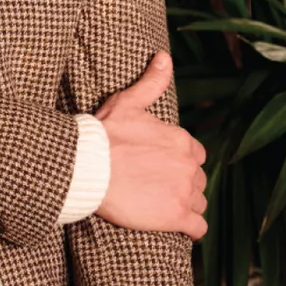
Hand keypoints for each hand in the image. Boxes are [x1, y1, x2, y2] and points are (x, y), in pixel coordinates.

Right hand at [94, 51, 207, 240]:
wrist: (86, 168)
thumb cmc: (103, 135)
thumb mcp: (128, 102)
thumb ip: (151, 82)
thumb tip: (165, 57)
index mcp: (182, 140)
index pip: (195, 155)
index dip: (181, 162)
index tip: (162, 168)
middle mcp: (189, 165)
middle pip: (198, 179)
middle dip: (183, 184)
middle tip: (159, 189)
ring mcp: (184, 191)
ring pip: (199, 202)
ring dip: (187, 205)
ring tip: (163, 207)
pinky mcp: (176, 216)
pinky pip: (198, 227)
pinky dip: (192, 229)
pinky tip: (180, 227)